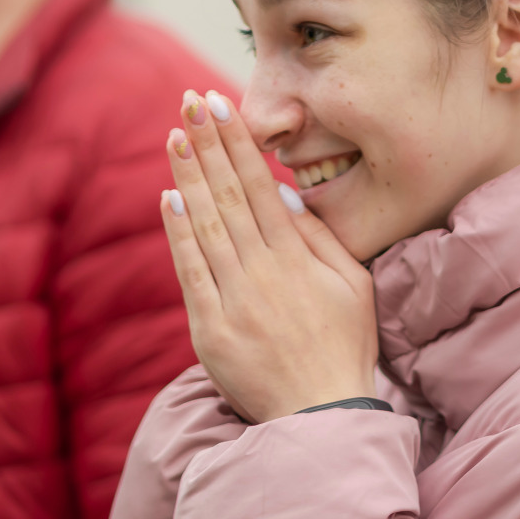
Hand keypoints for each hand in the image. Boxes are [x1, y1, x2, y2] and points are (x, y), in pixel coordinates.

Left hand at [160, 89, 377, 423]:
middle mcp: (263, 271)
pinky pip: (190, 271)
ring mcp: (233, 300)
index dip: (237, 142)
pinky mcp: (209, 329)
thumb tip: (284, 192)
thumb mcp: (352, 285)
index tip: (220, 103)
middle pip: (227, 195)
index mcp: (298, 258)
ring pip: (204, 225)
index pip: (259, 185)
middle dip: (208, 144)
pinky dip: (176, 233)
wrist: (321, 417)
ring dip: (187, 177)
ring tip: (174, 135)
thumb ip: (320, 236)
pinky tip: (166, 197)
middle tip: (189, 100)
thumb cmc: (345, 346)